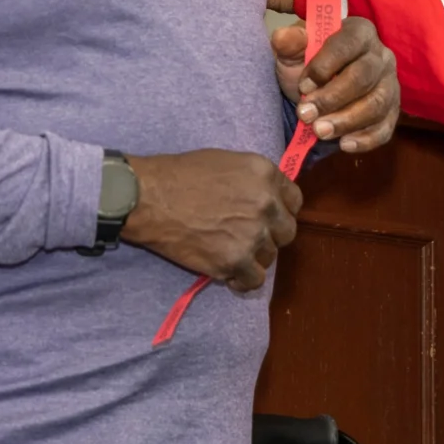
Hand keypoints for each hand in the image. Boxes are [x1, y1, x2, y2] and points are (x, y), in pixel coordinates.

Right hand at [123, 149, 301, 293]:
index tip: (267, 218)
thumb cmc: (180, 175)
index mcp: (265, 175)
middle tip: (245, 237)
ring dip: (253, 257)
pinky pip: (254, 280)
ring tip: (229, 252)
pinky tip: (229, 273)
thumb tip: (266, 198)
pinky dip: (242, 280)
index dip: (280, 211)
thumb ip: (253, 181)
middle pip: (287, 232)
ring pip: (270, 257)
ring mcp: (253, 234)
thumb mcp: (226, 162)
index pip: (294, 201)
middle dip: (270, 236)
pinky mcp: (235, 260)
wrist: (149, 197)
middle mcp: (266, 204)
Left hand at [274, 17, 399, 152]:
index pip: (347, 45)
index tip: (303, 85)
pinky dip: (365, 139)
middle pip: (363, 77)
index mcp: (359, 32)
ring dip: (346, 121)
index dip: (324, 66)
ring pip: (377, 104)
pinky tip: (344, 144)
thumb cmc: (307, 64)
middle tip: (305, 114)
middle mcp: (381, 56)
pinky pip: (385, 128)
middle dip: (332, 98)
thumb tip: (283, 37)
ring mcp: (390, 85)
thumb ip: (288, 43)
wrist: (316, 90)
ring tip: (319, 132)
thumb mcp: (293, 52)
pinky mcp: (391, 112)